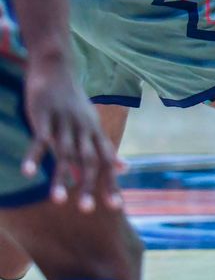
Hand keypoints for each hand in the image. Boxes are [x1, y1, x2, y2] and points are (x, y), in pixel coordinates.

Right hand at [21, 57, 124, 211]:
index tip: (115, 207)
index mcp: (95, 133)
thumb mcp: (93, 125)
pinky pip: (39, 139)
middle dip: (88, 185)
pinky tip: (27, 173)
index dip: (111, 183)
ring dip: (60, 176)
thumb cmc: (75, 102)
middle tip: (86, 211)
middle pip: (88, 161)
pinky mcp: (44, 116)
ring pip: (64, 153)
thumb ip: (104, 149)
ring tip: (58, 201)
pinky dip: (34, 156)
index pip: (107, 162)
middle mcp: (83, 130)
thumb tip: (122, 169)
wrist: (58, 69)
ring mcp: (64, 123)